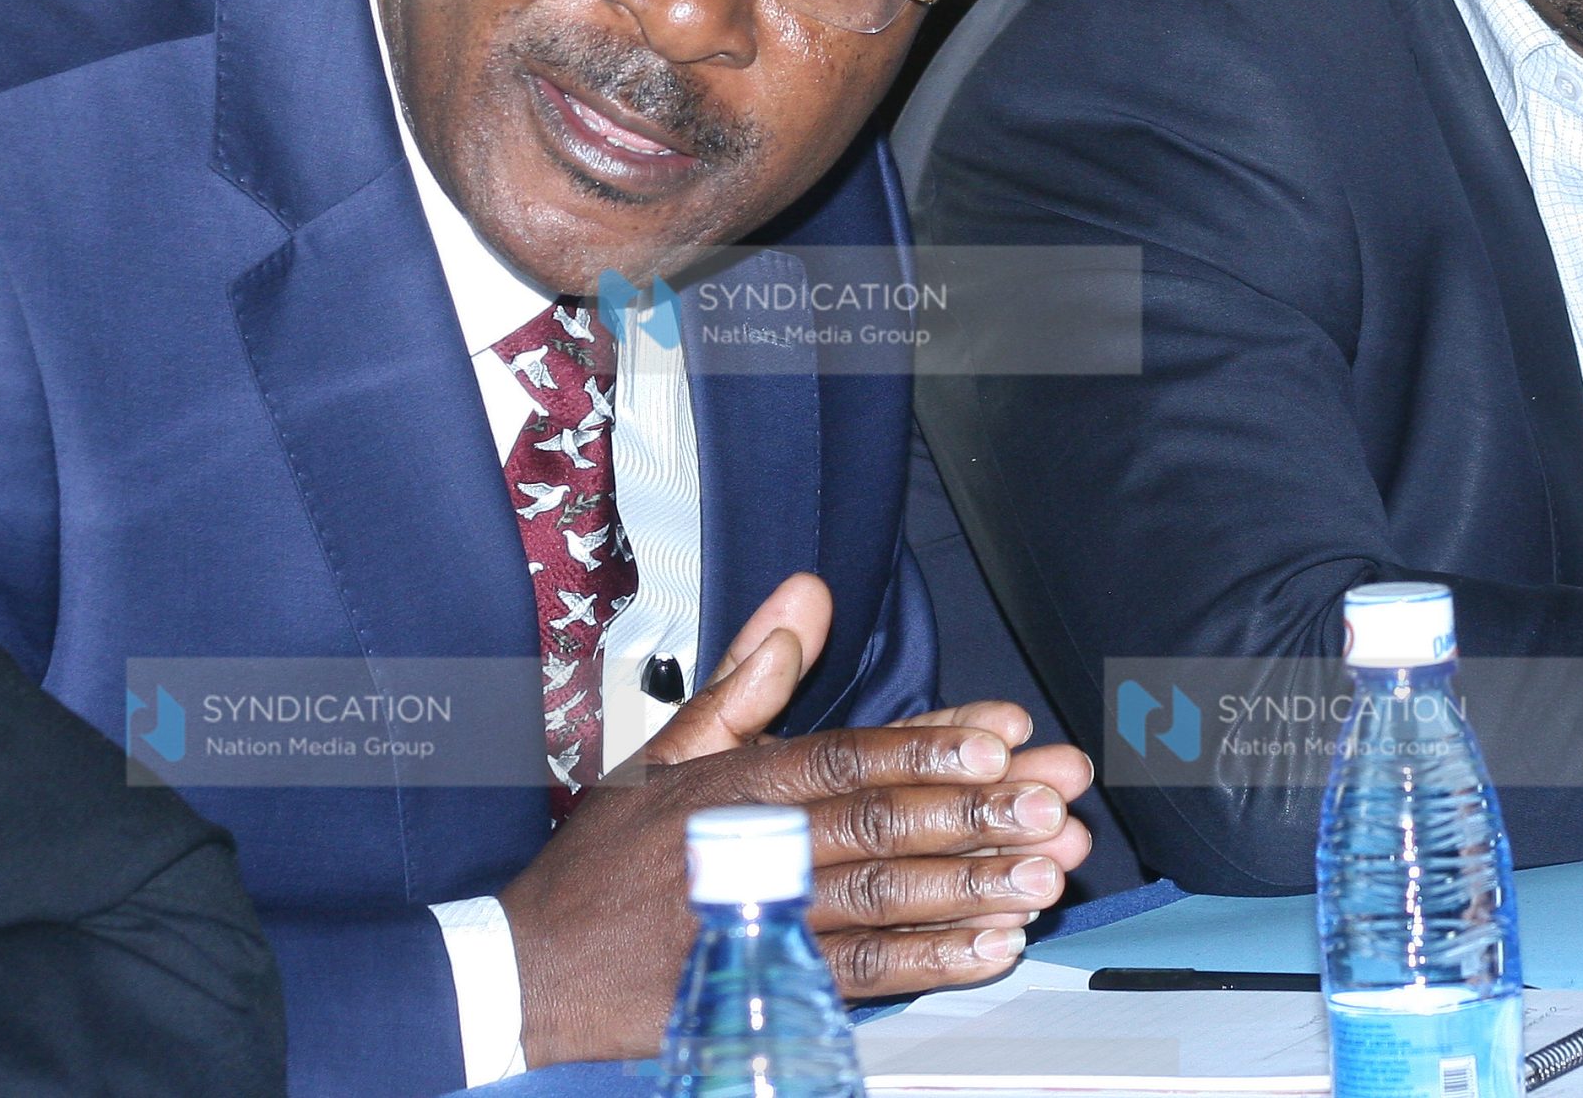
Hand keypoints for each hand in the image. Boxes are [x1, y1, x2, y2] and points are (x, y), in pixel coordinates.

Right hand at [497, 572, 1095, 1065]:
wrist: (528, 971)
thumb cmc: (607, 858)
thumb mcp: (669, 748)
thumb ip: (750, 673)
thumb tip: (807, 594)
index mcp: (735, 782)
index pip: (847, 755)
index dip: (928, 744)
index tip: (1002, 734)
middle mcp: (752, 849)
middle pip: (879, 825)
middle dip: (976, 812)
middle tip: (1054, 801)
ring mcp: (761, 923)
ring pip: (881, 900)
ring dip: (970, 887)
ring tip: (1045, 874)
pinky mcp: (765, 988)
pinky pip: (860, 977)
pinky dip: (930, 963)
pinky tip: (993, 947)